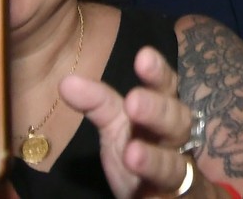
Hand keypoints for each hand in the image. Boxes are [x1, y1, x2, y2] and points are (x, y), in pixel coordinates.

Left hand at [60, 46, 210, 198]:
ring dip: (155, 160)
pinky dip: (156, 195)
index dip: (158, 73)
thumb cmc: (141, 148)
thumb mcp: (118, 124)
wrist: (169, 194)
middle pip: (176, 121)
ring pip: (174, 165)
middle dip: (158, 110)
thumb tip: (65, 82)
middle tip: (134, 101)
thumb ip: (98, 103)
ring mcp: (176, 174)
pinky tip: (146, 196)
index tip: (143, 56)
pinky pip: (168, 197)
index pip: (166, 87)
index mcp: (164, 112)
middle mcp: (174, 141)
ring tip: (133, 154)